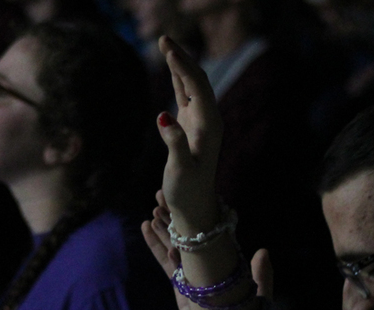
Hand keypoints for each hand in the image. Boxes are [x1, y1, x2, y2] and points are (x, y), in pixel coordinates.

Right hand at [141, 197, 273, 309]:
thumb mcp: (257, 300)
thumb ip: (260, 277)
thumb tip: (262, 251)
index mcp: (227, 266)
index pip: (213, 235)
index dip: (202, 216)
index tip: (194, 196)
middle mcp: (208, 269)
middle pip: (190, 237)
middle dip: (176, 216)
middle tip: (162, 194)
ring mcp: (193, 278)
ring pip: (175, 246)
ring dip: (163, 227)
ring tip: (152, 208)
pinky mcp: (180, 290)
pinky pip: (167, 265)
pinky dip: (156, 246)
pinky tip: (147, 227)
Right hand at [155, 35, 221, 232]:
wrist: (195, 207)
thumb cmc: (187, 191)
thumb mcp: (180, 170)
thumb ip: (174, 143)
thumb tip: (163, 116)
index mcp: (209, 126)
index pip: (197, 88)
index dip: (183, 67)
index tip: (168, 49)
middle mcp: (209, 120)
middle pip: (198, 80)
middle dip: (182, 58)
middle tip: (163, 38)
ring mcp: (201, 121)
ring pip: (192, 85)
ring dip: (181, 64)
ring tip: (165, 44)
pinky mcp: (191, 126)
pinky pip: (186, 95)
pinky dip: (179, 78)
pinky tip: (172, 65)